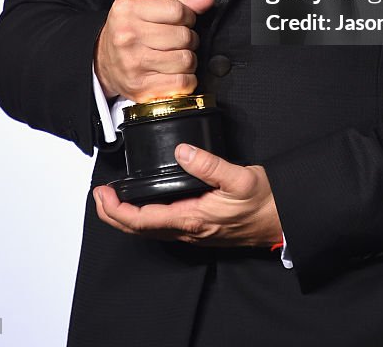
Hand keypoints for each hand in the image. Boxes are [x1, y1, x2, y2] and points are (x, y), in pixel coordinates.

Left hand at [93, 144, 282, 247]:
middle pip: (139, 230)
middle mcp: (189, 230)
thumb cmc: (265, 202)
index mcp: (193, 218)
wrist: (283, 221)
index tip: (103, 193)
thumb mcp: (241, 177)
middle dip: (113, 215)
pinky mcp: (198, 229)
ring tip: (114, 198)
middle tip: (99, 195)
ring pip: (149, 230)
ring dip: (126, 216)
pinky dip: (144, 216)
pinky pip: (162, 227)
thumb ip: (210, 164)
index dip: (117, 209)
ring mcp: (193, 232)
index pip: (143, 220)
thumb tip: (183, 150)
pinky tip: (144, 203)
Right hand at [94, 0, 214, 100]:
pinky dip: (187, 79)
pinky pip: (181, 83)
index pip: (178, 10)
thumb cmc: (128, 28)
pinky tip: (176, 72)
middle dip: (189, 38)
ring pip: (186, 60)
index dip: (188, 15)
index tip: (183, 19)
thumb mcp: (146, 1)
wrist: (103, 61)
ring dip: (189, 58)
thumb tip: (205, 0)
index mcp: (128, 10)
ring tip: (177, 54)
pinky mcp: (141, 87)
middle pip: (184, 36)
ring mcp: (134, 64)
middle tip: (179, 39)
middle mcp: (128, 37)